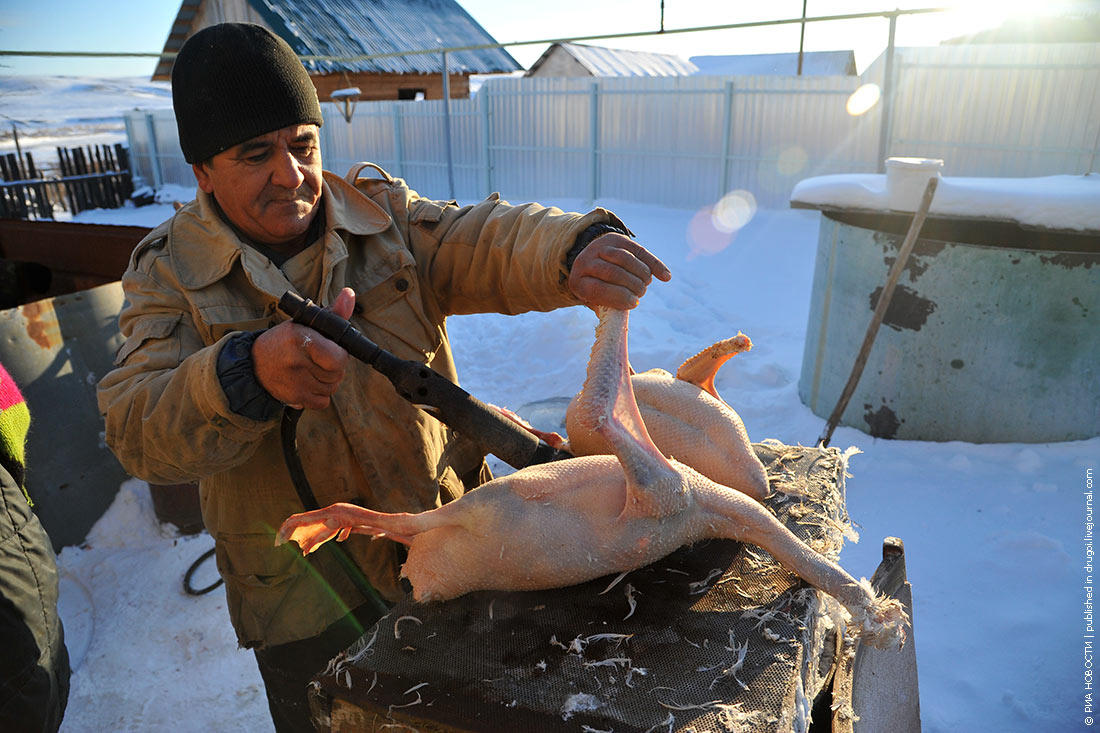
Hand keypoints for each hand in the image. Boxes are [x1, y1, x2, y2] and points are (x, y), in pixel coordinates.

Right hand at [252, 288, 355, 409]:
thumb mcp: (306, 323)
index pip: (338, 358)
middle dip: (334, 368)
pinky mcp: (293, 398)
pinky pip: (323, 402)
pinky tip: (307, 383)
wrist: (253, 363)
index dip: (339, 355)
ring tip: (311, 370)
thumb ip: (333, 312)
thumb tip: (349, 294)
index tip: (330, 350)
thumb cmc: (286, 340)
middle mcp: (296, 361)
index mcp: (301, 338)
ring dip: (327, 381)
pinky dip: (319, 395)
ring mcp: (294, 382)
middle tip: (319, 360)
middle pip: (338, 374)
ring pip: (332, 388)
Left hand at [568, 233, 670, 309]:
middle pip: (613, 273)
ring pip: (625, 258)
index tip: (633, 303)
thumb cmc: (597, 288)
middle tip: (641, 293)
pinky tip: (665, 276)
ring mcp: (598, 247)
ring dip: (641, 273)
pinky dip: (653, 264)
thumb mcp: (595, 300)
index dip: (618, 297)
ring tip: (647, 283)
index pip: (598, 289)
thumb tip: (617, 324)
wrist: (592, 259)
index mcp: (577, 281)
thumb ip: (607, 309)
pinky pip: (637, 250)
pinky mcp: (614, 238)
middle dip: (632, 285)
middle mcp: (584, 261)